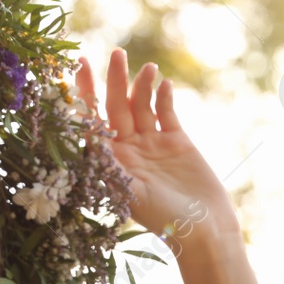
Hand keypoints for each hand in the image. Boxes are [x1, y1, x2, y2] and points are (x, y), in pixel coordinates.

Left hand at [73, 48, 238, 244]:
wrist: (204, 229)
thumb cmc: (163, 219)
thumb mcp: (130, 192)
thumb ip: (110, 166)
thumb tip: (85, 141)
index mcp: (110, 162)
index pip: (91, 121)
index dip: (84, 93)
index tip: (79, 66)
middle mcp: (128, 150)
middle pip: (116, 107)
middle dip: (114, 80)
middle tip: (116, 54)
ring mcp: (152, 144)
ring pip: (141, 106)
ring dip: (141, 85)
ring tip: (146, 68)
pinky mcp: (177, 142)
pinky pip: (166, 113)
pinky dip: (164, 98)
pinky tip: (164, 84)